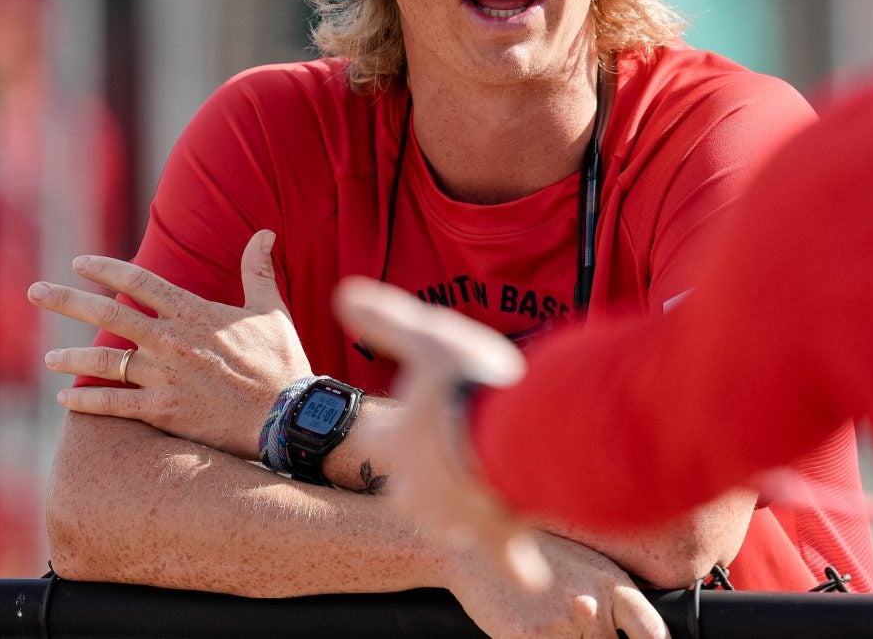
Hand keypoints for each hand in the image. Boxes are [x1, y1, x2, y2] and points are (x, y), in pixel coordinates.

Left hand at [32, 231, 312, 459]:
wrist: (286, 415)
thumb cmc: (280, 361)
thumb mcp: (271, 309)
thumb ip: (258, 270)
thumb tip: (264, 233)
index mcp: (193, 312)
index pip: (138, 281)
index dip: (104, 269)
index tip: (79, 263)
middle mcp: (171, 341)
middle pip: (107, 315)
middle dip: (66, 301)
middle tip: (34, 292)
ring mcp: (164, 377)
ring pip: (104, 362)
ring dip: (71, 358)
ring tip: (47, 358)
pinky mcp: (163, 411)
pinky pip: (115, 405)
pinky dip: (88, 402)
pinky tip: (66, 398)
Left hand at [333, 278, 544, 588]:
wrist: (516, 434)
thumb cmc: (467, 386)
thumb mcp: (427, 337)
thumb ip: (386, 318)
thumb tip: (343, 292)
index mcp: (397, 444)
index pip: (374, 437)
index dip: (378, 427)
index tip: (380, 423)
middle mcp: (416, 490)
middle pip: (406, 489)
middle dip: (421, 475)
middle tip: (442, 458)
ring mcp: (454, 517)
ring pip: (449, 521)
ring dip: (462, 507)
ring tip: (483, 489)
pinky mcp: (496, 535)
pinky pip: (506, 558)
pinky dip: (518, 567)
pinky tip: (530, 581)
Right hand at [446, 530, 667, 638]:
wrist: (476, 548)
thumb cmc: (531, 555)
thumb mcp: (584, 567)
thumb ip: (609, 600)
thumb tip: (629, 633)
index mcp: (613, 584)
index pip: (654, 634)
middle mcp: (593, 604)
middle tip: (574, 630)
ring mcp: (564, 623)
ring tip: (548, 624)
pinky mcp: (533, 637)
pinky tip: (529, 631)